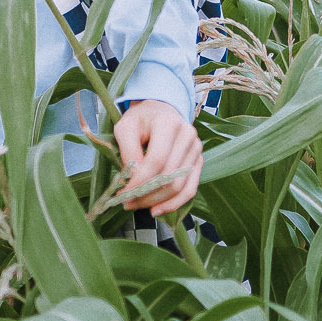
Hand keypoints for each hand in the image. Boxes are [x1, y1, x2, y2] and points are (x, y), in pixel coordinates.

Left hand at [114, 99, 202, 215]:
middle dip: (146, 195)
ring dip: (157, 201)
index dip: (140, 181)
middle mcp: (188, 136)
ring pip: (179, 186)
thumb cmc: (140, 120)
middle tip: (126, 203)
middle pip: (169, 176)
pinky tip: (158, 210)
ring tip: (137, 206)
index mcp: (169, 124)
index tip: (123, 194)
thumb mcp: (125, 128)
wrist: (161, 111)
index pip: (157, 160)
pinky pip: (190, 189)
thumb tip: (134, 180)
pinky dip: (174, 203)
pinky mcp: (198, 162)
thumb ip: (128, 152)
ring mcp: (196, 150)